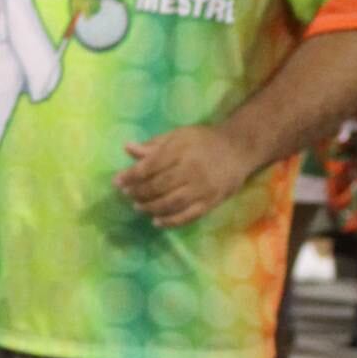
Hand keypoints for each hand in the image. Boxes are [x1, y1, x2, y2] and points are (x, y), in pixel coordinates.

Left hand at [115, 124, 248, 228]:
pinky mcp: (211, 201)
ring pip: (171, 203)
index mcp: (182, 150)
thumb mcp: (178, 136)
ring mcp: (202, 188)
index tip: (117, 182)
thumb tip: (127, 148)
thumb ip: (153, 145)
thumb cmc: (203, 141)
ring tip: (139, 207)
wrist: (239, 149)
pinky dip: (170, 221)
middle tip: (128, 195)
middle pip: (159, 186)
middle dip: (139, 193)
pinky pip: (188, 216)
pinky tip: (157, 221)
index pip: (150, 166)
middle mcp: (192, 169)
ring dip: (151, 208)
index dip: (131, 176)